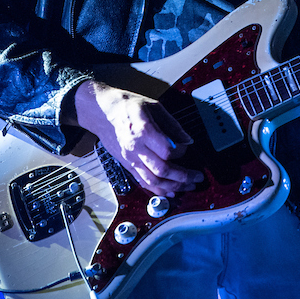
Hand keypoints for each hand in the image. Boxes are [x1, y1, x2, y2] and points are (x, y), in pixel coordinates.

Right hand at [70, 81, 203, 196]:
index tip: (187, 148)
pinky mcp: (127, 165)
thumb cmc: (127, 106)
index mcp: (143, 130)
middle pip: (162, 170)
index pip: (167, 150)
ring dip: (173, 187)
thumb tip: (187, 139)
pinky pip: (143, 182)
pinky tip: (171, 192)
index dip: (181, 152)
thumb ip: (172, 125)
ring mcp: (130, 158)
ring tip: (188, 186)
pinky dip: (158, 190)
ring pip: (153, 181)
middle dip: (183, 176)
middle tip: (197, 177)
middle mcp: (135, 148)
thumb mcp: (154, 106)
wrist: (102, 112)